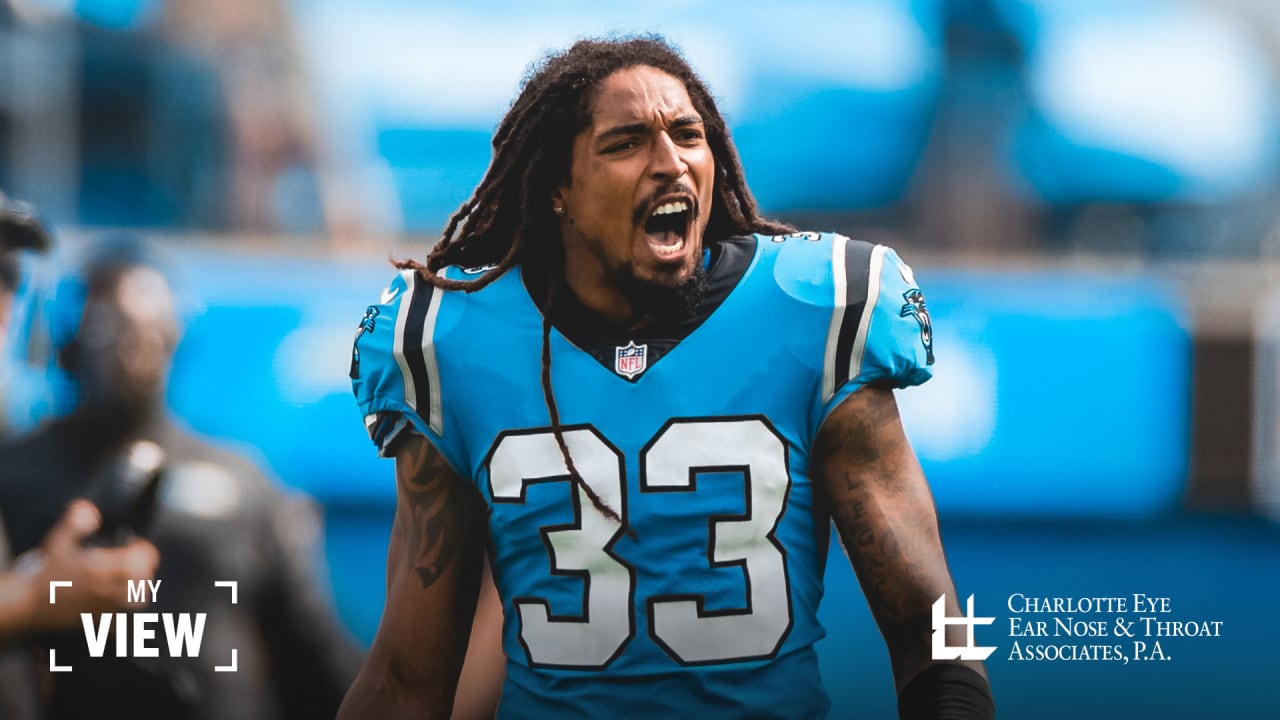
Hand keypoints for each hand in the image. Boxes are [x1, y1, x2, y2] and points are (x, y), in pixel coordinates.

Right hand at [19, 499, 159, 630]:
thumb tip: (88, 509)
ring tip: (132, 583)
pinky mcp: (97, 622)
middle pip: (144, 580)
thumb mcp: (59, 542)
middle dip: (144, 570)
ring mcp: (103, 607)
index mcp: (100, 567)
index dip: (143, 550)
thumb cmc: (45, 572)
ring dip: (138, 590)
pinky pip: (123, 622)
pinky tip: (121, 606)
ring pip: (137, 601)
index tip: (136, 546)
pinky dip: (127, 615)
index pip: (141, 559)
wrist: (29, 604)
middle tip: (136, 564)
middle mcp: (106, 588)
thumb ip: (75, 523)